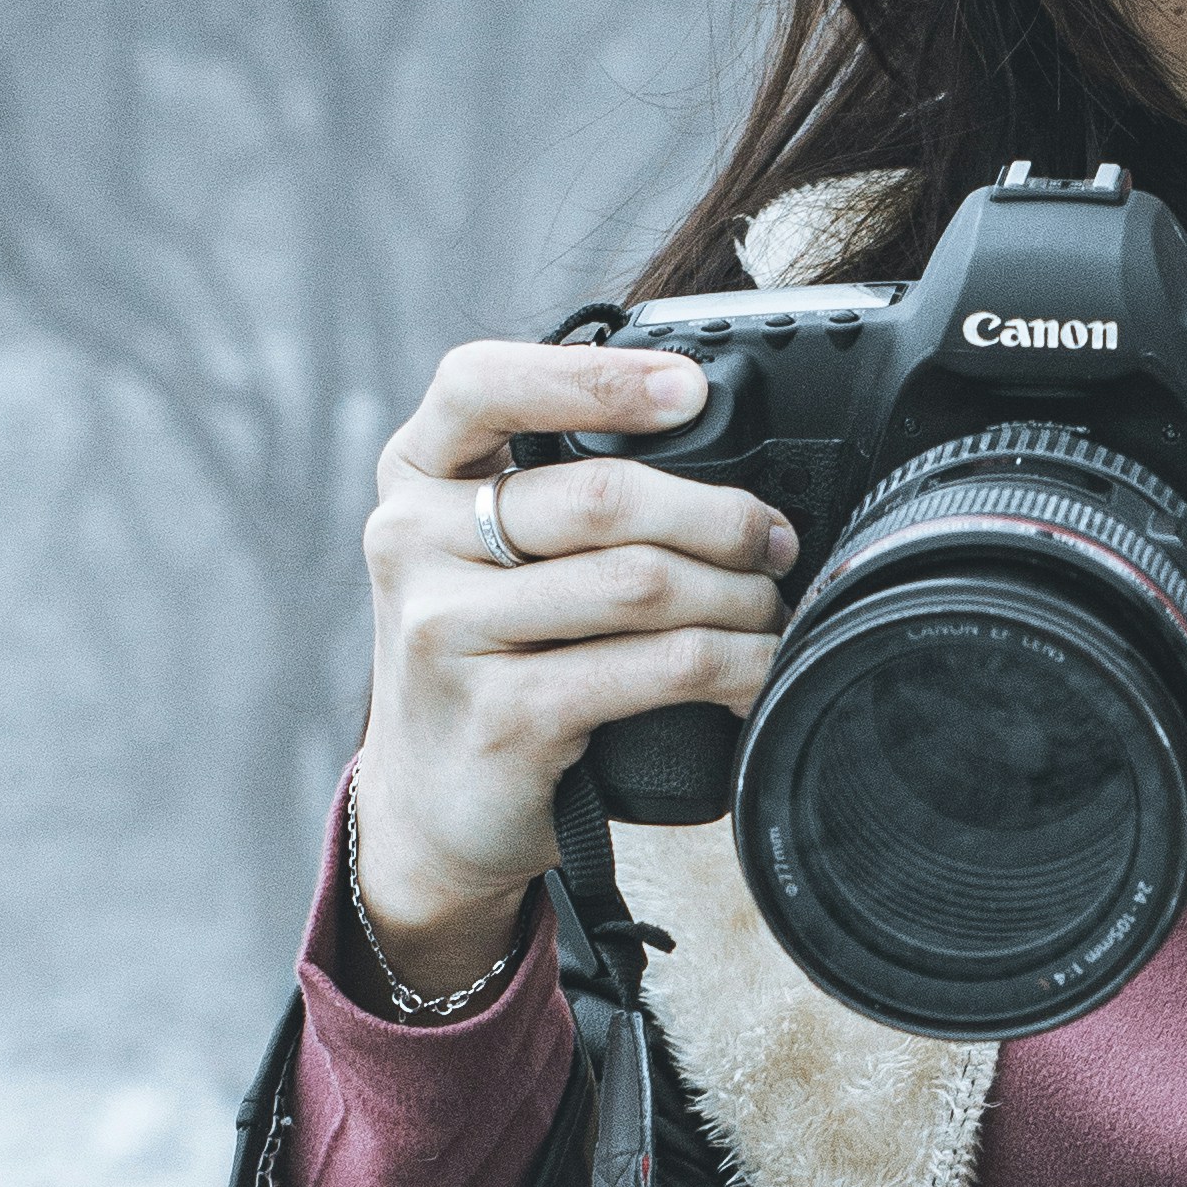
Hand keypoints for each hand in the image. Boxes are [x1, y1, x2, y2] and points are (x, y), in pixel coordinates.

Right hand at [346, 340, 797, 987]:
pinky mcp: (503, 715)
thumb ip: (546, 493)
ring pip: (641, 583)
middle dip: (719, 516)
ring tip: (769, 611)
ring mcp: (448, 631)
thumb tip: (705, 442)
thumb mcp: (480, 558)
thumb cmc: (483, 665)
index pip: (482, 383)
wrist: (429, 809)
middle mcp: (412, 542)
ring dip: (737, 597)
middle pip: (600, 495)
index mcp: (413, 476)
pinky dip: (728, 666)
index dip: (595, 377)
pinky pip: (652, 667)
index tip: (690, 389)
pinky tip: (751, 672)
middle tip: (774, 540)